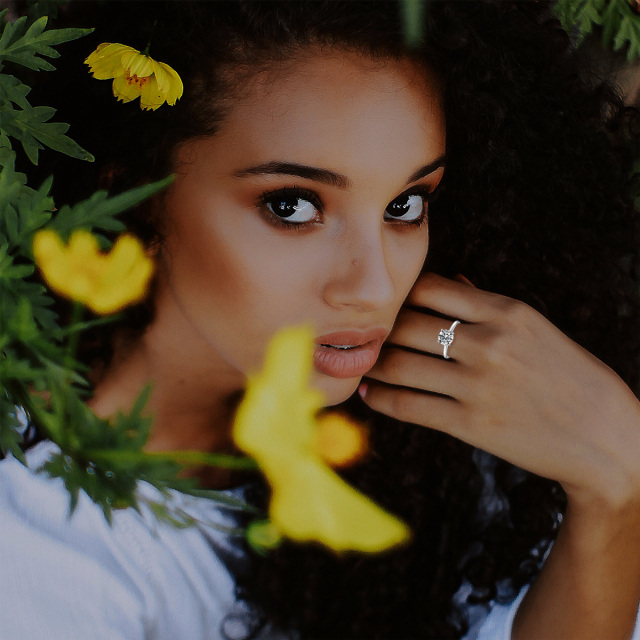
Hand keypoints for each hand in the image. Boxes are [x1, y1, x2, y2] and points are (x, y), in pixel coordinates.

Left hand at [361, 273, 639, 510]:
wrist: (606, 438)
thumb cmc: (571, 377)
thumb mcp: (537, 328)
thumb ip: (489, 305)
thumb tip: (454, 282)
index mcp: (506, 311)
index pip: (430, 288)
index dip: (402, 295)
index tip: (391, 307)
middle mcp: (489, 343)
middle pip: (408, 324)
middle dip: (382, 330)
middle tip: (366, 336)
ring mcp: (478, 384)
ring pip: (401, 365)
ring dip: (374, 364)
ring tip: (364, 365)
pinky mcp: (471, 423)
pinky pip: (409, 406)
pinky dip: (382, 398)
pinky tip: (373, 393)